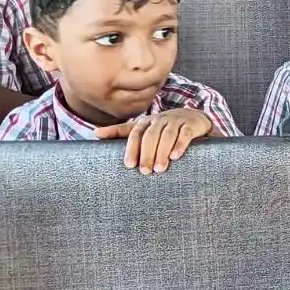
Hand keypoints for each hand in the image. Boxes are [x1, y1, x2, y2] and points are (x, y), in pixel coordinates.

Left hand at [97, 107, 213, 172]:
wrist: (193, 118)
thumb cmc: (163, 127)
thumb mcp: (142, 128)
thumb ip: (120, 132)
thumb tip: (95, 133)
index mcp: (145, 122)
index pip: (135, 134)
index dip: (132, 149)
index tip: (129, 165)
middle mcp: (160, 120)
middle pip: (150, 136)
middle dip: (147, 154)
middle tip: (145, 172)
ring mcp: (176, 121)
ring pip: (167, 135)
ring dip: (162, 152)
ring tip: (160, 169)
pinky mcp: (191, 125)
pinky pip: (185, 133)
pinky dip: (180, 144)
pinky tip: (175, 156)